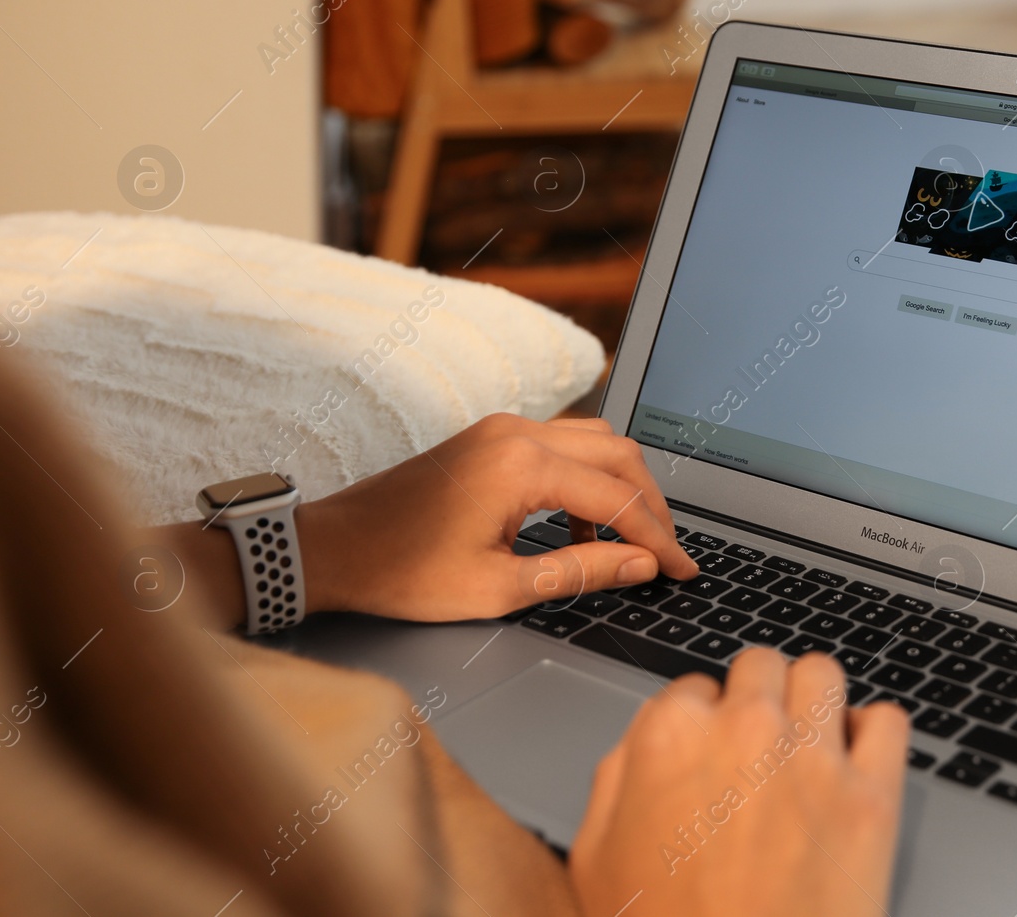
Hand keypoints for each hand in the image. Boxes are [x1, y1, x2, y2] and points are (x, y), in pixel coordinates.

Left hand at [298, 414, 698, 620]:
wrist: (334, 547)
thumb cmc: (403, 571)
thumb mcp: (498, 588)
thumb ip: (580, 571)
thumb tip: (640, 566)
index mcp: (520, 465)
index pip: (618, 498)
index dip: (659, 539)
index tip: (682, 571)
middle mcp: (517, 432)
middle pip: (620, 454)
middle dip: (652, 506)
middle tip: (668, 554)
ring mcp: (504, 428)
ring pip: (597, 441)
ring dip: (623, 487)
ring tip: (633, 541)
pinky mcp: (492, 436)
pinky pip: (564, 444)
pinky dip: (589, 479)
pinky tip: (581, 528)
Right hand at [569, 649, 908, 916]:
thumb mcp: (598, 860)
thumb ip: (616, 781)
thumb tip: (643, 747)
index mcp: (669, 737)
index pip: (693, 685)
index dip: (702, 721)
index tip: (711, 751)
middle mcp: (744, 730)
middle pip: (761, 665)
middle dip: (758, 698)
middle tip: (758, 745)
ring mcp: (813, 759)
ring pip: (823, 674)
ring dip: (814, 700)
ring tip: (809, 740)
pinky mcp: (872, 797)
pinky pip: (889, 720)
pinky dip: (874, 732)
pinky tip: (857, 760)